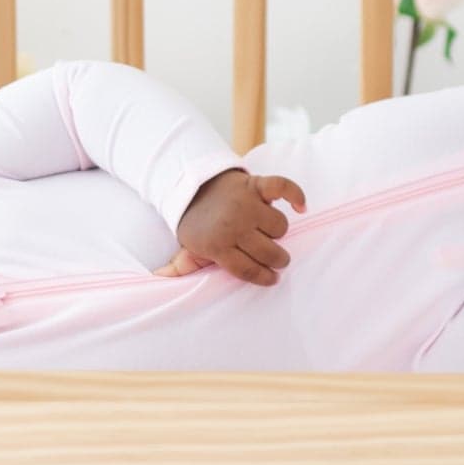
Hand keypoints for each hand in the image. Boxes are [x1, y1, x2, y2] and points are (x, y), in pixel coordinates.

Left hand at [161, 168, 306, 282]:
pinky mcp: (255, 185)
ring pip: (280, 227)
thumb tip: (161, 279)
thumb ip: (182, 267)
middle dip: (277, 259)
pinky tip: (301, 207)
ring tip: (268, 230)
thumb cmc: (197, 222)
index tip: (272, 279)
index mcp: (217, 246)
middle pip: (269, 252)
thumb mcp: (188, 247)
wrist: (193, 185)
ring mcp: (246, 205)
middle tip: (275, 257)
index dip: (264, 277)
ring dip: (277, 231)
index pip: (248, 270)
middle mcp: (234, 226)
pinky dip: (296, 195)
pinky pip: (283, 188)